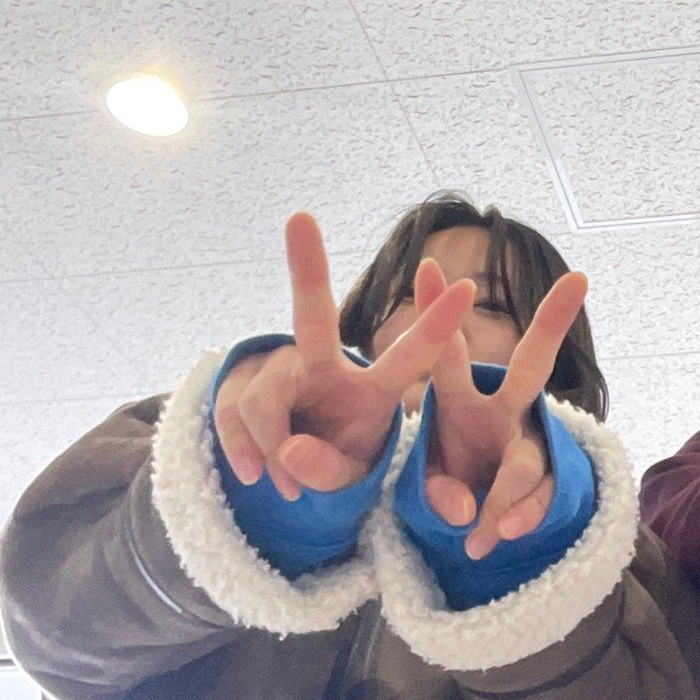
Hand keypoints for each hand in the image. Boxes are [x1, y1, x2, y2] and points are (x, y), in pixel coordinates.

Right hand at [214, 213, 476, 499]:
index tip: (467, 286)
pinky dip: (243, 452)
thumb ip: (327, 469)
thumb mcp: (345, 475)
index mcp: (374, 388)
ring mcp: (281, 370)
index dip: (438, 323)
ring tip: (285, 481)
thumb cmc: (335, 457)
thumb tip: (286, 454)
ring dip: (269, 450)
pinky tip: (253, 474)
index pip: (411, 355)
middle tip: (299, 218)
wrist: (292, 467)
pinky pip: (232, 415)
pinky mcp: (241, 384)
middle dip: (308, 267)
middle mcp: (327, 365)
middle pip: (313, 317)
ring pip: (263, 404)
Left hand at [413, 261, 589, 559]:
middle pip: (531, 366)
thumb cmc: (448, 476)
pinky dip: (516, 519)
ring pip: (526, 460)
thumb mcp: (428, 480)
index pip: (448, 351)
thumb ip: (437, 491)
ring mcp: (529, 445)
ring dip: (503, 494)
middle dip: (552, 323)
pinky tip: (495, 538)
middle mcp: (502, 412)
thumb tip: (462, 513)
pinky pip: (539, 500)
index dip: (440, 310)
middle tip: (577, 281)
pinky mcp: (545, 484)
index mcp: (459, 399)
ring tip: (487, 529)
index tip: (429, 263)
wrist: (479, 519)